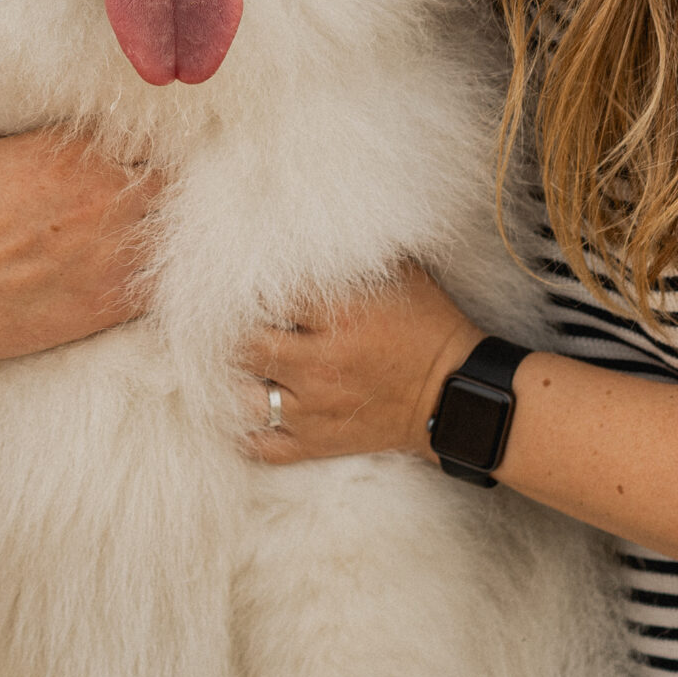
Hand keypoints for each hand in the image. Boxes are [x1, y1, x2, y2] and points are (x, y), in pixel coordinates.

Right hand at [0, 127, 159, 370]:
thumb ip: (27, 134)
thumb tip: (46, 127)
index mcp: (74, 153)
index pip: (141, 133)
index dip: (140, 143)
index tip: (133, 151)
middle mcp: (104, 197)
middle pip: (167, 179)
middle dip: (156, 183)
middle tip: (143, 192)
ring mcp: (112, 252)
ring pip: (170, 228)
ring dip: (160, 226)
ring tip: (145, 230)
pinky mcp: (111, 302)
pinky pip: (161, 283)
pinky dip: (158, 274)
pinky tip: (143, 271)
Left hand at [242, 260, 482, 464]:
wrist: (455, 393)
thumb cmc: (426, 325)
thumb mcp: (398, 275)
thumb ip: (349, 255)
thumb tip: (308, 230)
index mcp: (337, 317)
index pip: (266, 298)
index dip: (244, 288)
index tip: (235, 280)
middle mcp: (319, 365)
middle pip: (244, 346)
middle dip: (228, 333)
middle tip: (222, 321)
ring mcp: (314, 408)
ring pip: (243, 396)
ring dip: (232, 378)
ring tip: (228, 362)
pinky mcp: (317, 441)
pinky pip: (261, 445)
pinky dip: (242, 430)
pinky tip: (238, 408)